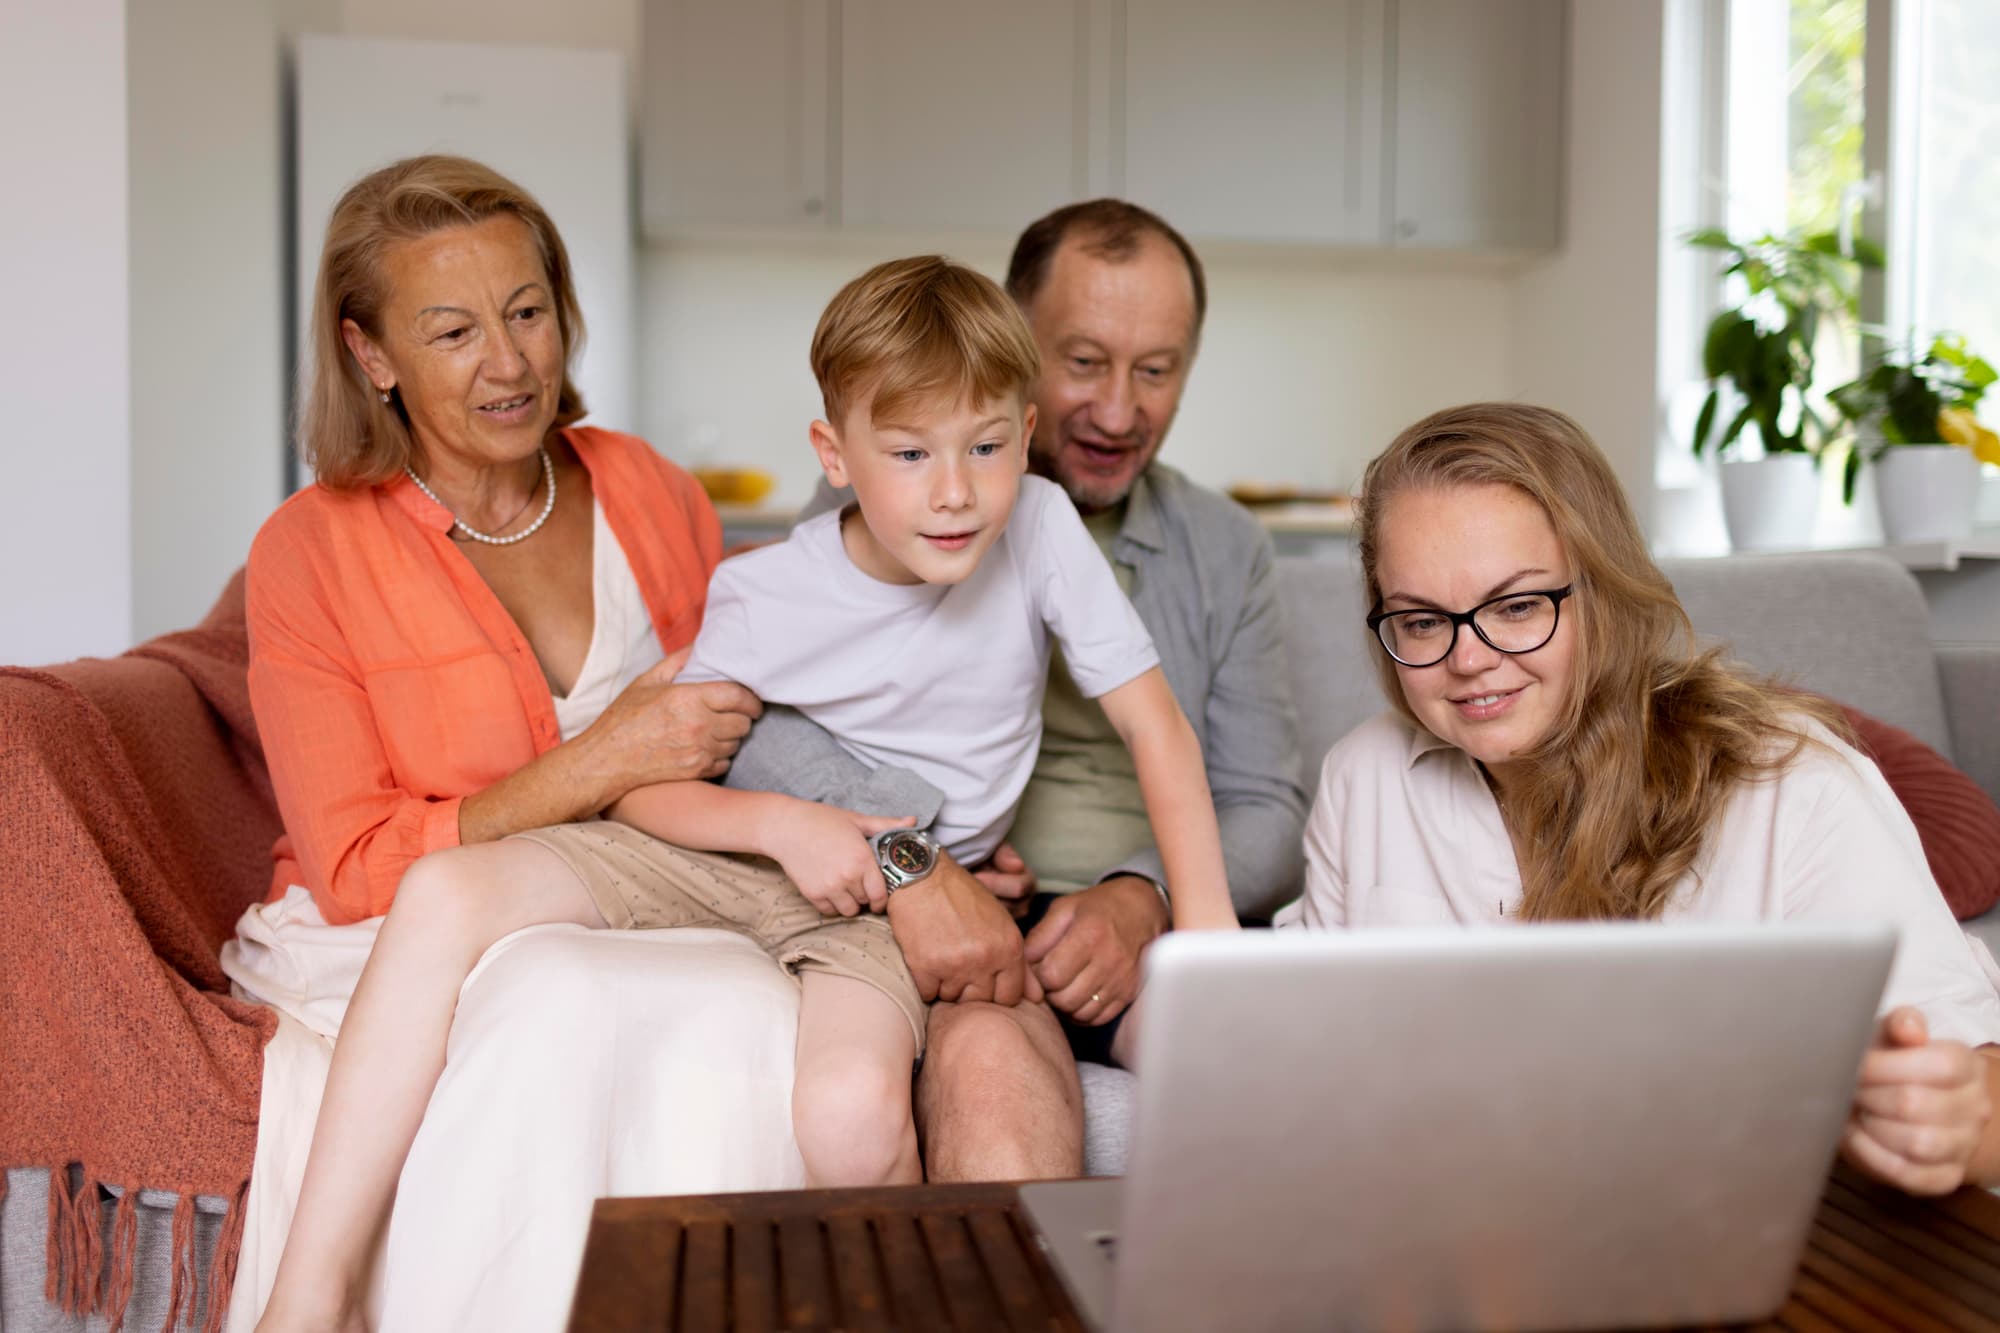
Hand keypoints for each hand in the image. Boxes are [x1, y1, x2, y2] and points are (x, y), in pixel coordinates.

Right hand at [579, 645, 762, 793]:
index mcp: (689, 698)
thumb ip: (678, 661)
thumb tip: (699, 645)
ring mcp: (699, 750)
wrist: (607, 759)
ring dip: (732, 736)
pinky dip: (721, 756)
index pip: (738, 696)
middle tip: (734, 714)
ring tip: (718, 730)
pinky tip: (707, 748)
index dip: (751, 699)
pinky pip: (725, 763)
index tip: (753, 701)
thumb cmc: (624, 718)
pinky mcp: (696, 770)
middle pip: (743, 722)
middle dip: (743, 717)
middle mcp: (698, 725)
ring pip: (736, 743)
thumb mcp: (648, 681)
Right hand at [765, 804, 914, 916]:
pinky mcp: (812, 894)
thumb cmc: (822, 820)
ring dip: (850, 903)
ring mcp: (829, 887)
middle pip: (866, 902)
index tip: (880, 894)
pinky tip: (831, 889)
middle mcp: (848, 877)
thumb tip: (913, 822)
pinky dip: (832, 905)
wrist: (786, 827)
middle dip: (866, 896)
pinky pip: (829, 911)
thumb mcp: (857, 820)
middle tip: (861, 884)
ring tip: (846, 888)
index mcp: (862, 859)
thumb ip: (886, 825)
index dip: (882, 898)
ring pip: (849, 911)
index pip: (881, 894)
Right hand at [886, 853, 1042, 1006]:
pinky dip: (925, 982)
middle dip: (970, 988)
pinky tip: (925, 958)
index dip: (996, 990)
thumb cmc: (962, 897)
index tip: (984, 977)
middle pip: (981, 1000)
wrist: (921, 877)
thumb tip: (1038, 999)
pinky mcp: (925, 967)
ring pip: (952, 998)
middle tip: (958, 962)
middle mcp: (986, 958)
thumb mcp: (1001, 923)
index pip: (1010, 997)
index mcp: (1009, 948)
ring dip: (945, 984)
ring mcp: (955, 965)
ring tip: (941, 955)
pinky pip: (928, 994)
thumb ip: (1020, 964)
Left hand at [1023, 875, 1169, 1026]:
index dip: (1037, 976)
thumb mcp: (1065, 908)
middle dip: (1049, 993)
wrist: (1142, 910)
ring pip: (1080, 1012)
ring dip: (1065, 1005)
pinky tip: (1078, 996)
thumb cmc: (1098, 907)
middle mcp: (1109, 960)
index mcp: (1090, 935)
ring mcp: (1122, 980)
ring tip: (1063, 987)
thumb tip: (1024, 964)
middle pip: (1064, 998)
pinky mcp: (1129, 993)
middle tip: (1049, 980)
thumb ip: (1040, 935)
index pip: (1051, 975)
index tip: (1039, 967)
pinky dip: (1082, 1013)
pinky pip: (1098, 1018)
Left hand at [1842, 1007, 1996, 1195]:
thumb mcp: (1892, 1035)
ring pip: (1918, 1143)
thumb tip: (1909, 1029)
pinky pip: (1911, 1175)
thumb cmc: (1892, 1063)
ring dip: (1873, 1127)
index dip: (1886, 1065)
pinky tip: (1857, 1138)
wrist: (1906, 1104)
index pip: (1940, 1065)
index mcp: (1966, 1065)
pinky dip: (1874, 1157)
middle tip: (1849, 1090)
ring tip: (1856, 1112)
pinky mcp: (1944, 1177)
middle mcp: (1974, 1107)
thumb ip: (1901, 1023)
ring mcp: (1963, 1145)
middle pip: (1916, 1105)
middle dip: (1870, 1096)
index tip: (1855, 1065)